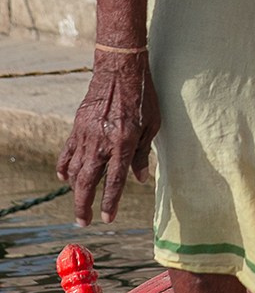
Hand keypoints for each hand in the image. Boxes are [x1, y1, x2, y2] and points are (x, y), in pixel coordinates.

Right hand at [57, 53, 159, 224]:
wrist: (119, 70)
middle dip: (84, 205)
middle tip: (83, 222)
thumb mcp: (152, 125)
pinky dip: (64, 168)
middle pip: (88, 182)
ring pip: (74, 170)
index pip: (114, 181)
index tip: (107, 218)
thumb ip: (143, 154)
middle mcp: (102, 143)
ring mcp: (86, 135)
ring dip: (75, 189)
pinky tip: (65, 178)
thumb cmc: (142, 97)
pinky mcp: (77, 127)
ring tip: (80, 201)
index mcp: (124, 143)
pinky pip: (67, 153)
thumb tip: (140, 179)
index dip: (110, 202)